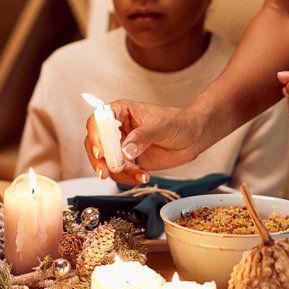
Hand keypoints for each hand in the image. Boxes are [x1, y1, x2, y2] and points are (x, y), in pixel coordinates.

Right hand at [83, 99, 206, 184]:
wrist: (194, 137)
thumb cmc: (178, 122)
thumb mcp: (161, 126)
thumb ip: (142, 137)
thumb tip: (125, 150)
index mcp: (121, 112)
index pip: (97, 121)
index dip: (95, 137)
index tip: (100, 153)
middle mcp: (118, 128)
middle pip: (96, 144)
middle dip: (99, 161)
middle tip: (105, 173)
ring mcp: (122, 146)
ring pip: (108, 162)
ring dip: (119, 172)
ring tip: (140, 174)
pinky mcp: (130, 161)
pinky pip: (121, 172)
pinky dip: (129, 177)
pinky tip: (144, 176)